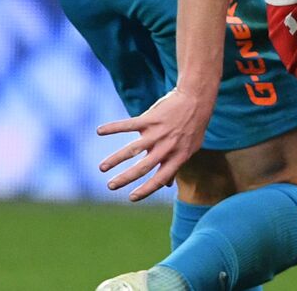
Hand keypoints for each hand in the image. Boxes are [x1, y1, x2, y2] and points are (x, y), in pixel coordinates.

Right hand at [97, 88, 211, 200]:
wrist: (197, 98)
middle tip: (110, 186)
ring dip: (116, 159)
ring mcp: (159, 133)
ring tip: (102, 168)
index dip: (146, 190)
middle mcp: (168, 147)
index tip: (131, 198)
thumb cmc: (193, 126)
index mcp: (178, 156)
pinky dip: (113, 127)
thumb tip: (167, 185)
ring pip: (133, 149)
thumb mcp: (191, 147)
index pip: (160, 178)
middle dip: (125, 178)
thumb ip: (177, 165)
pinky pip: (129, 124)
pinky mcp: (151, 118)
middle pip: (143, 167)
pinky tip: (99, 131)